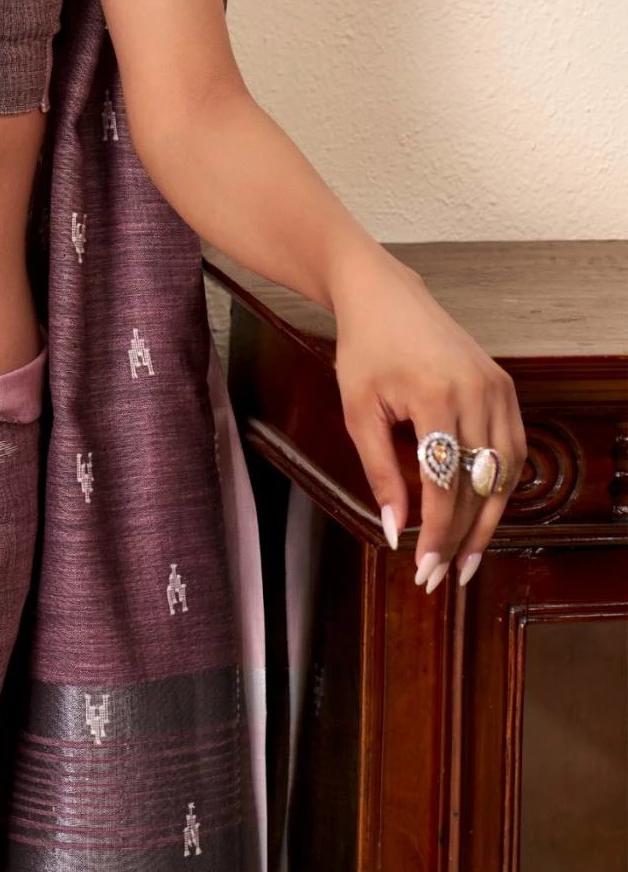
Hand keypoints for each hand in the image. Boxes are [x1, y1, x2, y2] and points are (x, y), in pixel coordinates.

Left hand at [330, 250, 525, 591]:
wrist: (383, 295)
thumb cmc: (363, 350)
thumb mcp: (358, 412)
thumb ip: (379, 473)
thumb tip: (396, 531)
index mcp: (434, 396)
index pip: (444, 484)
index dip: (437, 533)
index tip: (424, 568)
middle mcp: (476, 392)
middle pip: (481, 484)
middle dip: (465, 536)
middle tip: (449, 576)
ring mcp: (497, 387)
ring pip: (505, 471)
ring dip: (490, 518)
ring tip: (469, 555)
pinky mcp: (504, 384)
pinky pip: (513, 445)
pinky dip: (501, 482)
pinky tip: (484, 510)